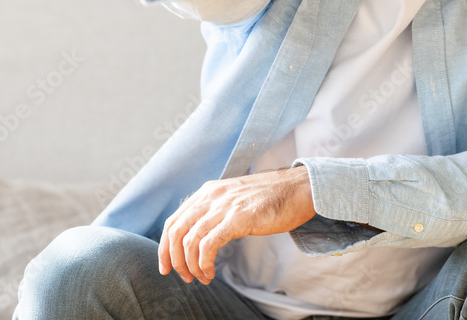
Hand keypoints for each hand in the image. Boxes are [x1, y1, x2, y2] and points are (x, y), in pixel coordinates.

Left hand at [158, 166, 315, 284]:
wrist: (300, 188)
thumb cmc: (273, 197)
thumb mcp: (236, 198)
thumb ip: (217, 210)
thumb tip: (201, 235)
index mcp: (209, 191)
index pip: (174, 221)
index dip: (166, 247)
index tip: (168, 266)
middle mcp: (212, 196)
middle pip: (176, 232)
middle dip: (174, 260)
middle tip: (184, 277)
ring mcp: (225, 206)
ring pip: (190, 241)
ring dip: (191, 266)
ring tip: (202, 277)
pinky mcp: (239, 218)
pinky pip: (208, 245)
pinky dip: (204, 263)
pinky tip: (211, 272)